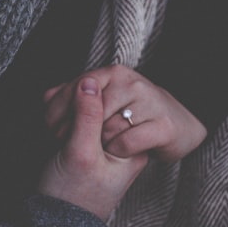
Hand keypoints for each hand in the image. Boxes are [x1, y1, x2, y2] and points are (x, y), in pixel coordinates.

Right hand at [38, 76, 148, 219]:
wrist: (52, 223)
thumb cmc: (71, 195)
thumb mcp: (81, 154)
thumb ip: (87, 116)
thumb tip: (89, 81)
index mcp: (130, 146)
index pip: (112, 103)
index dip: (85, 105)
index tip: (68, 128)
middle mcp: (118, 142)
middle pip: (98, 103)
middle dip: (71, 109)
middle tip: (58, 135)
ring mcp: (99, 142)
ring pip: (82, 107)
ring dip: (61, 113)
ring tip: (52, 138)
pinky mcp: (80, 143)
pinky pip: (71, 117)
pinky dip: (58, 118)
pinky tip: (48, 129)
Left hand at [44, 65, 206, 161]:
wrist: (181, 128)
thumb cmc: (135, 116)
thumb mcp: (104, 103)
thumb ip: (75, 99)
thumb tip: (45, 96)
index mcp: (113, 72)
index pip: (75, 87)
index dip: (56, 110)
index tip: (48, 130)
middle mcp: (131, 81)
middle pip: (88, 108)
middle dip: (71, 130)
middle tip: (64, 144)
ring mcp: (149, 102)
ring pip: (106, 126)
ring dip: (94, 144)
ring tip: (91, 149)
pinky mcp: (164, 127)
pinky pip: (127, 142)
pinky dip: (116, 151)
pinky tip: (114, 154)